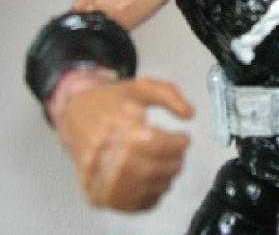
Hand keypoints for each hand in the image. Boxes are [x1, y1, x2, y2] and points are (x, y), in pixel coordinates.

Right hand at [56, 77, 193, 210]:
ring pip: (139, 189)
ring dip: (164, 180)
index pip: (152, 143)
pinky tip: (155, 179)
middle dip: (173, 163)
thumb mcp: (142, 86)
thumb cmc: (113, 100)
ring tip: (169, 165)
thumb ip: (170, 95)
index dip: (176, 143)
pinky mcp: (94, 191)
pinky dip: (149, 196)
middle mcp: (102, 152)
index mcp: (115, 123)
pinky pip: (128, 204)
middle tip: (179, 154)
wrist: (76, 113)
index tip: (184, 139)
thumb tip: (190, 114)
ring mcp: (96, 176)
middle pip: (147, 170)